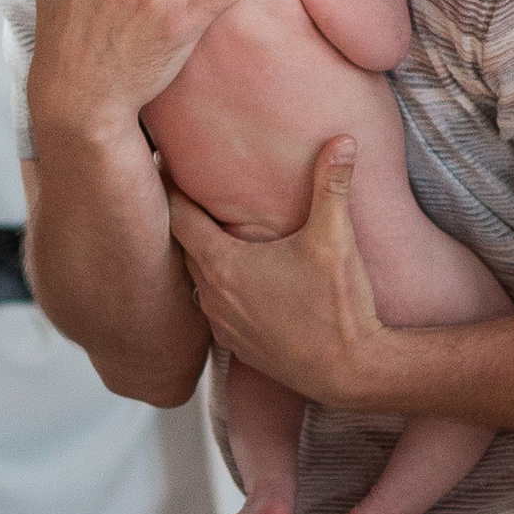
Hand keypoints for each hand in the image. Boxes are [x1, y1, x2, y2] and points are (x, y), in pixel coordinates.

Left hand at [167, 141, 401, 416]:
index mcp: (226, 266)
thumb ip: (332, 186)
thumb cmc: (338, 307)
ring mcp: (224, 327)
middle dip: (182, 222)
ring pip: (198, 284)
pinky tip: (236, 284)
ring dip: (200, 261)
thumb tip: (343, 141)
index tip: (163, 168)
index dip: (169, 192)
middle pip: (183, 251)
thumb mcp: (335, 239)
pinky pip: (215, 313)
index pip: (179, 219)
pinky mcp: (240, 348)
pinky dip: (218, 293)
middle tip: (181, 194)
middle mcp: (214, 298)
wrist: (351, 372)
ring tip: (208, 237)